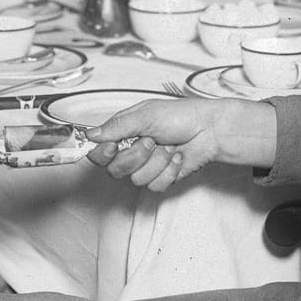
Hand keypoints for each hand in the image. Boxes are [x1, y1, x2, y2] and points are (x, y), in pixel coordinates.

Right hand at [86, 98, 276, 192]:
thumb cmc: (181, 116)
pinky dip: (169, 170)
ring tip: (169, 146)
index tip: (113, 147)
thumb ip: (117, 127)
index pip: (99, 152)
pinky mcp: (162, 178)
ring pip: (137, 179)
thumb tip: (90, 134)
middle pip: (115, 170)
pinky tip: (178, 157)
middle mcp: (132, 152)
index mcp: (123, 133)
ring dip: (157, 161)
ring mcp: (147, 167)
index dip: (102, 154)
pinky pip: (155, 186)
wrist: (210, 130)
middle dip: (136, 156)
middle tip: (151, 141)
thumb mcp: (146, 115)